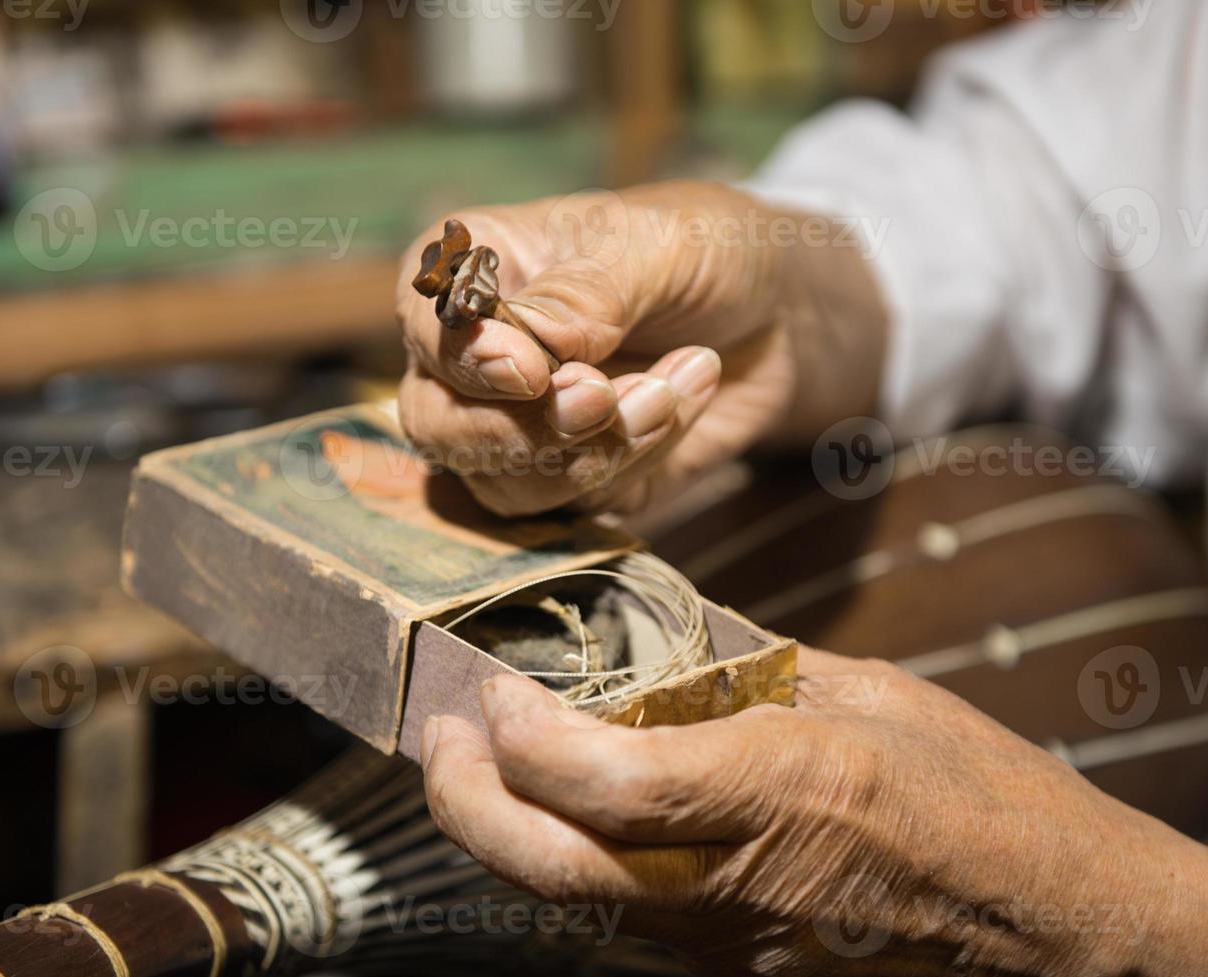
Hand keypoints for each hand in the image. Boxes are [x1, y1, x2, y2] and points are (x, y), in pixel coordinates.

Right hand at [395, 182, 885, 515]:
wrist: (781, 312)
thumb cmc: (706, 249)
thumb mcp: (657, 244)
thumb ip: (586, 292)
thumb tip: (528, 344)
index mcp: (473, 273)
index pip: (425, 327)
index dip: (466, 359)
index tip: (530, 371)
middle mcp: (477, 358)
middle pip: (438, 426)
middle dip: (523, 429)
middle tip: (603, 400)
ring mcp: (521, 427)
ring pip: (503, 481)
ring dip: (595, 448)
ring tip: (671, 387)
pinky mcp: (575, 479)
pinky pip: (580, 502)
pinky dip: (638, 459)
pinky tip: (689, 397)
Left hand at [420, 648, 1207, 976]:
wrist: (1056, 934)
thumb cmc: (986, 800)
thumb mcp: (873, 697)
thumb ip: (751, 668)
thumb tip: (662, 634)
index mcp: (788, 787)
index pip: (607, 781)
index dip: (523, 738)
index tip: (494, 688)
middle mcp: (742, 883)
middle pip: (552, 870)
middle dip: (467, 803)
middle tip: (444, 737)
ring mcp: (735, 947)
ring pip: (575, 905)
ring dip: (508, 834)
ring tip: (486, 763)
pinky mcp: (739, 975)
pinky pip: (630, 922)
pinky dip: (577, 865)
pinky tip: (579, 814)